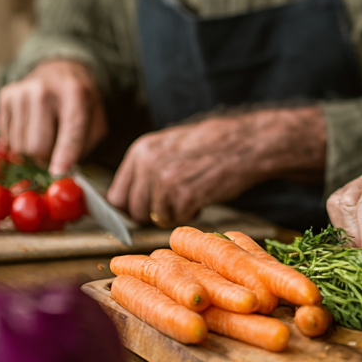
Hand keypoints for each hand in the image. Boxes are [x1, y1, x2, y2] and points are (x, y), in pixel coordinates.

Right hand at [0, 59, 107, 174]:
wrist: (58, 70)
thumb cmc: (80, 101)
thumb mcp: (96, 118)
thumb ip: (85, 144)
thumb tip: (64, 170)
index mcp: (75, 93)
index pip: (70, 129)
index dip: (65, 154)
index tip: (58, 172)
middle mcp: (44, 89)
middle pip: (37, 146)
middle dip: (47, 157)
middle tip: (54, 148)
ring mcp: (21, 91)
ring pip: (20, 146)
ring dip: (33, 149)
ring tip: (44, 131)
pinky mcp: (5, 96)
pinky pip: (7, 138)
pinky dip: (20, 139)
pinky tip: (31, 124)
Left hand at [107, 106, 325, 226]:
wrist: (245, 142)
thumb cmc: (211, 145)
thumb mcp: (170, 146)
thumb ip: (146, 168)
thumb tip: (128, 200)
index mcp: (141, 150)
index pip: (116, 196)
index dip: (132, 207)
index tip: (144, 210)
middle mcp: (147, 164)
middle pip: (134, 211)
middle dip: (153, 213)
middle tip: (176, 201)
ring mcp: (165, 181)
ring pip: (155, 218)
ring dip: (174, 213)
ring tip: (192, 194)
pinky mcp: (184, 196)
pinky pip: (177, 219)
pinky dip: (190, 214)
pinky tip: (202, 197)